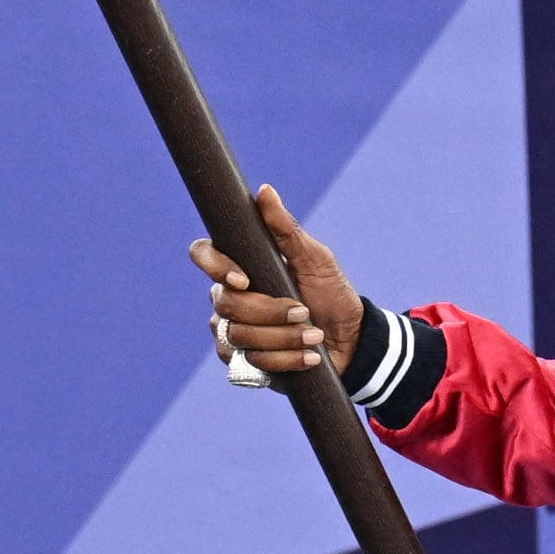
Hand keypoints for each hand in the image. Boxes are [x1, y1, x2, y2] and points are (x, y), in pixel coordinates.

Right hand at [193, 185, 360, 382]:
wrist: (351, 338)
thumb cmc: (332, 292)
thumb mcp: (316, 258)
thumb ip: (287, 230)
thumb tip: (264, 191)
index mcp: (242, 266)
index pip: (204, 254)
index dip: (215, 266)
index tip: (245, 279)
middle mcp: (230, 297)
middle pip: (226, 303)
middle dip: (270, 311)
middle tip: (304, 312)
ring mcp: (233, 330)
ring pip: (238, 335)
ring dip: (284, 337)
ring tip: (314, 335)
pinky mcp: (243, 360)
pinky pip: (249, 362)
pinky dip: (284, 360)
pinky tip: (309, 356)